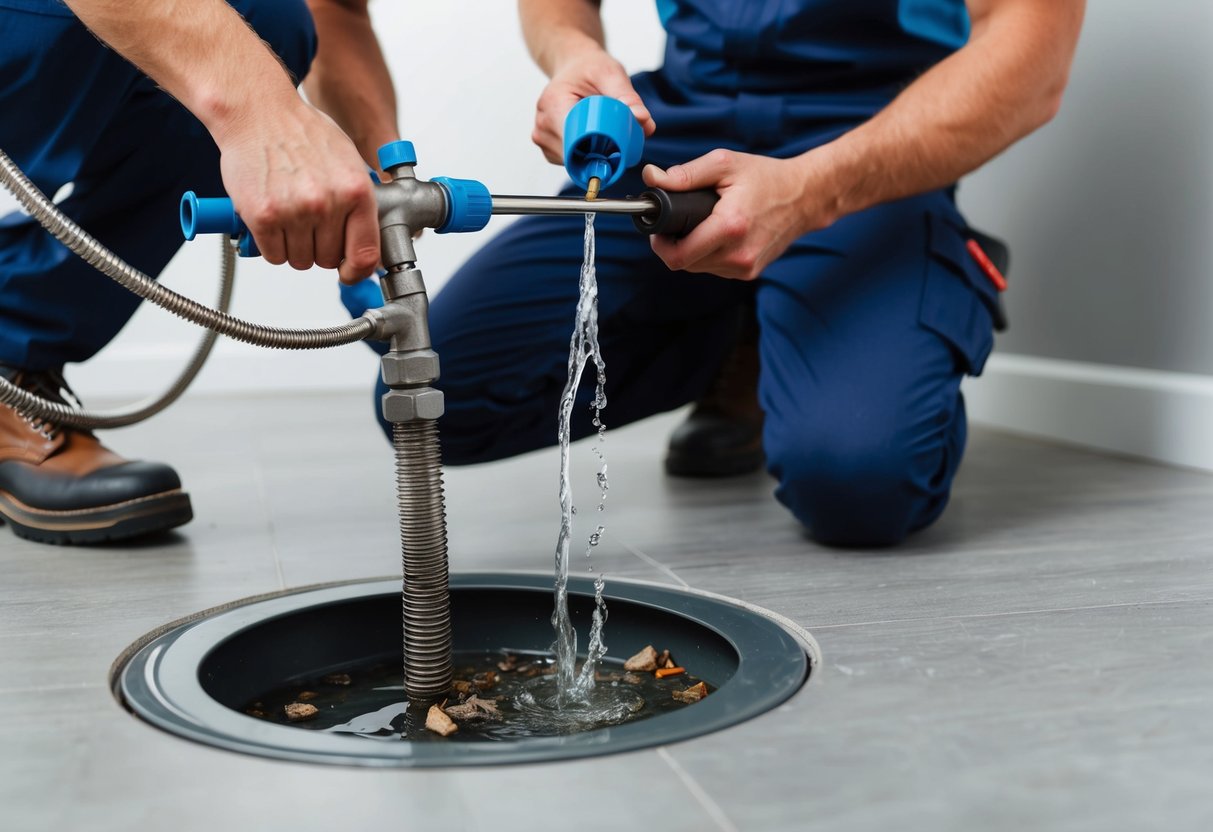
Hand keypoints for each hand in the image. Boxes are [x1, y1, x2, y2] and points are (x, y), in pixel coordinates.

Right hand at [214, 96, 380, 283]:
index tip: (349, 272)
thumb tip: (364, 239)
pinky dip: (271, 244)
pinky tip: (271, 219)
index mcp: (355, 190)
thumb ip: (358, 200)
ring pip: (300, 260)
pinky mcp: (262, 216)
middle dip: (319, 248)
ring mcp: (294, 211)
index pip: (366, 254)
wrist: (257, 110)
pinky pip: (273, 254)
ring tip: (288, 215)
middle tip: (307, 223)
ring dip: (293, 246)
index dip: (357, 271)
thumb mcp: (348, 160)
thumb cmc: (300, 131)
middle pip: (328, 259)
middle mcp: (327, 203)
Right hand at [532, 49, 655, 164]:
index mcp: (553, 104)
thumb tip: (642, 120)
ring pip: (572, 162)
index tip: (616, 150)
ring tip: (603, 136)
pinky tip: (592, 140)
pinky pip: (569, 161)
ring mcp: (542, 137)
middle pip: (573, 155)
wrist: (574, 67)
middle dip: (598, 154)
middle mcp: (543, 123)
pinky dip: (584, 156)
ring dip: (592, 156)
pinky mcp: (548, 147)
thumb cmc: (590, 68)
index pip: (572, 141)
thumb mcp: (611, 74)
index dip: (596, 151)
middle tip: (617, 141)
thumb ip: (628, 96)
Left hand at [644, 150, 832, 280]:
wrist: (805, 197)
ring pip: (698, 267)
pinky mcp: (750, 272)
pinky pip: (715, 268)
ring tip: (699, 225)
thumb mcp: (725, 164)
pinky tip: (716, 235)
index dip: (660, 244)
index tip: (659, 229)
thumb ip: (686, 174)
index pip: (678, 256)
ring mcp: (745, 267)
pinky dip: (708, 254)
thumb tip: (652, 178)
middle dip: (674, 245)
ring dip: (691, 250)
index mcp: (730, 227)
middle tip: (675, 224)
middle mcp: (738, 255)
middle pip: (684, 263)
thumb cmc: (766, 177)